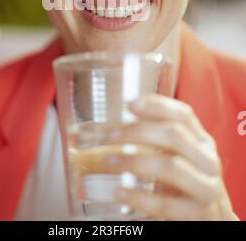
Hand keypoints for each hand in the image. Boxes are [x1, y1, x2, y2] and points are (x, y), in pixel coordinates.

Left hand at [105, 94, 238, 220]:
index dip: (158, 106)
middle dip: (138, 132)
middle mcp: (207, 161)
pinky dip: (139, 197)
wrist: (214, 221)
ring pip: (171, 167)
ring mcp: (205, 188)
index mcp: (202, 142)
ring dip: (134, 162)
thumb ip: (160, 139)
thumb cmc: (189, 184)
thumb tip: (120, 124)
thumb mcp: (181, 156)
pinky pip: (165, 204)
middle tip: (110, 136)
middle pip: (174, 136)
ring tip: (110, 161)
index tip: (130, 104)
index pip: (184, 115)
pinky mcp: (197, 215)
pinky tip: (121, 192)